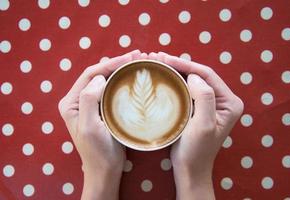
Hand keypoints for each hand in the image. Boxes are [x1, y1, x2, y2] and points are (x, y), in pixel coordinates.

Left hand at [58, 50, 145, 199]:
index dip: (109, 64)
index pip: (89, 74)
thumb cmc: (97, 151)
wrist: (105, 169)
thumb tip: (99, 77)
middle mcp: (79, 100)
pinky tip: (132, 76)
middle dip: (116, 63)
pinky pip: (111, 89)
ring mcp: (91, 104)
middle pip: (97, 74)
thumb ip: (89, 100)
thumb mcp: (90, 127)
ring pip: (105, 80)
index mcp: (71, 102)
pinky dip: (122, 80)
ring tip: (137, 61)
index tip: (129, 58)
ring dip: (120, 69)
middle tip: (137, 55)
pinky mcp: (102, 108)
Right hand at [148, 52, 243, 199]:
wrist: (190, 169)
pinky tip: (164, 75)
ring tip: (159, 62)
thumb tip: (194, 76)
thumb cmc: (197, 150)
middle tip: (159, 57)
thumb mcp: (203, 125)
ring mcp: (211, 103)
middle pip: (200, 75)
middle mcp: (223, 100)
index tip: (165, 58)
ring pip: (193, 80)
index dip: (186, 64)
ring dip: (176, 71)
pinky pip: (187, 89)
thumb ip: (205, 98)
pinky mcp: (199, 108)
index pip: (207, 75)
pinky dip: (175, 81)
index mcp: (229, 102)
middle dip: (180, 65)